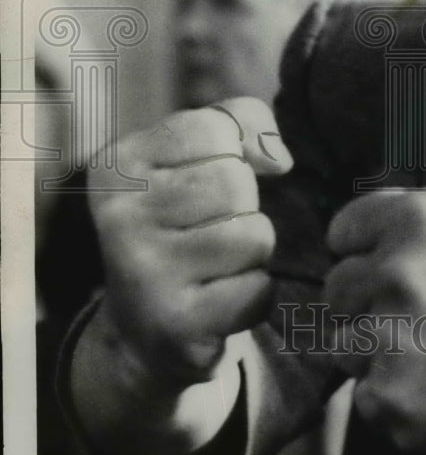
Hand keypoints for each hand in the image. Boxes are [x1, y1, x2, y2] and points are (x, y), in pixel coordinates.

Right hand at [87, 97, 291, 388]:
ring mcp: (143, 271)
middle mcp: (119, 216)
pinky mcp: (175, 324)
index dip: (231, 155)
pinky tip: (217, 303)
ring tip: (211, 268)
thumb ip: (240, 122)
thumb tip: (279, 160)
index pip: (213, 128)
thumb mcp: (195, 157)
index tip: (201, 184)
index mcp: (117, 165)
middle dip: (241, 208)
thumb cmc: (181, 226)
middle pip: (235, 182)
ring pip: (253, 234)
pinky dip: (253, 296)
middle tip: (206, 235)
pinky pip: (258, 289)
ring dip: (250, 254)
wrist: (143, 332)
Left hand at [323, 184, 425, 454]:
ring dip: (376, 350)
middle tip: (422, 312)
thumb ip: (407, 204)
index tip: (403, 267)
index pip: (342, 233)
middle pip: (336, 290)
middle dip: (368, 300)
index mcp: (414, 221)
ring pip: (344, 343)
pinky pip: (365, 394)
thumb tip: (354, 224)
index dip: (369, 250)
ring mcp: (393, 341)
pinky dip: (392, 395)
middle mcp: (398, 275)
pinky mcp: (394, 402)